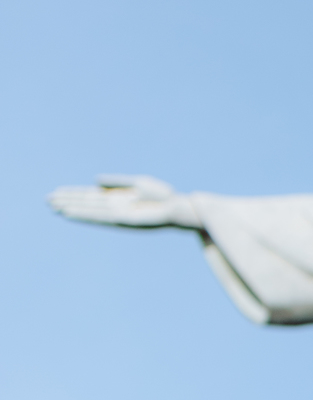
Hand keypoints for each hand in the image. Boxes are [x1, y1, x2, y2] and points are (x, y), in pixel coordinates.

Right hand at [47, 174, 201, 229]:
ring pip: (89, 211)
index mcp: (117, 198)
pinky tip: (72, 212)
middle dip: (68, 201)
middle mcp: (114, 208)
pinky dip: (85, 214)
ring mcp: (117, 214)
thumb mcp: (137, 183)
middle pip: (86, 203)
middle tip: (47, 200)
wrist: (178, 207)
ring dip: (72, 208)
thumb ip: (116, 182)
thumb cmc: (162, 196)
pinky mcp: (123, 220)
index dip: (73, 194)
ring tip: (54, 207)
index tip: (56, 193)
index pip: (90, 196)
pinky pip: (100, 216)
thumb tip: (94, 180)